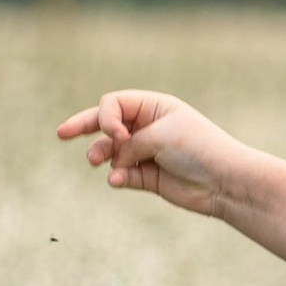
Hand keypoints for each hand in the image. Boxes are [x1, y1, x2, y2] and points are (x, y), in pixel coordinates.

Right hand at [55, 89, 253, 219]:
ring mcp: (147, 152)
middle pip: (106, 123)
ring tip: (95, 162)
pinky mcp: (148, 178)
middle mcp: (148, 127)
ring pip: (111, 152)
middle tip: (61, 133)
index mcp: (154, 106)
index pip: (114, 104)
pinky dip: (118, 177)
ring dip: (101, 156)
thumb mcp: (158, 135)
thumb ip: (127, 144)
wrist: (224, 181)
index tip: (119, 136)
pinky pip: (123, 175)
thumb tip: (111, 164)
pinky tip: (119, 181)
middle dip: (83, 126)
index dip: (106, 119)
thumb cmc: (197, 149)